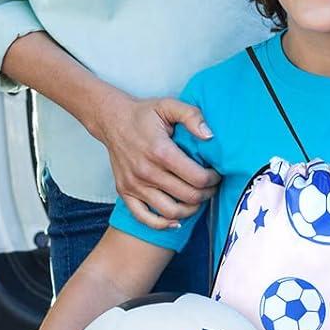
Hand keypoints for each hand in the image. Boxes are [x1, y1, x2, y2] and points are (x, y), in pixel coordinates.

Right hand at [90, 92, 219, 229]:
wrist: (113, 121)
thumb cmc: (144, 114)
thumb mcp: (169, 105)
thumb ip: (192, 116)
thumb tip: (209, 136)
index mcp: (161, 152)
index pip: (197, 177)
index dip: (213, 179)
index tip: (217, 174)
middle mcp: (147, 172)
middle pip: (187, 196)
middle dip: (207, 194)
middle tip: (212, 186)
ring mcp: (134, 185)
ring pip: (170, 211)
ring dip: (190, 210)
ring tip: (198, 200)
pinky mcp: (125, 192)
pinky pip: (144, 218)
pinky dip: (162, 224)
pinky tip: (176, 220)